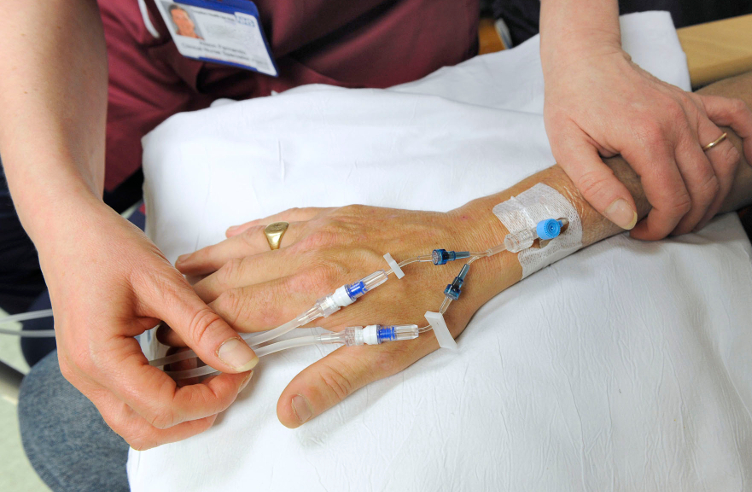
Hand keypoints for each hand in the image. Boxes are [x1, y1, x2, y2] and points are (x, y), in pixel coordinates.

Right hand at [42, 202, 257, 449]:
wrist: (68, 230)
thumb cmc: (105, 247)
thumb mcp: (163, 283)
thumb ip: (204, 326)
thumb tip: (241, 361)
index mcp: (100, 356)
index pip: (162, 407)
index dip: (210, 398)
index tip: (239, 374)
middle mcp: (86, 375)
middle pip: (148, 429)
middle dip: (197, 413)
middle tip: (231, 380)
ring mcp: (86, 375)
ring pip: (137, 422)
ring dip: (181, 410)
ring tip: (213, 375)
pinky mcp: (94, 368)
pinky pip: (130, 401)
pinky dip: (164, 395)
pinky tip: (189, 366)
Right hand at [173, 204, 514, 426]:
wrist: (468, 248)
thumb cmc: (429, 303)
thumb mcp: (385, 353)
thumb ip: (331, 381)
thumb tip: (285, 412)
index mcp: (313, 292)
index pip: (238, 310)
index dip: (202, 327)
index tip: (176, 339)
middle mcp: (307, 253)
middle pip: (235, 276)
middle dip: (196, 296)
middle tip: (166, 310)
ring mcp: (320, 228)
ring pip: (251, 244)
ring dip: (213, 259)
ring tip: (181, 272)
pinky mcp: (336, 213)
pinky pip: (281, 219)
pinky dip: (253, 229)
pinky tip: (234, 235)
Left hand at [543, 47, 751, 238]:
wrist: (584, 58)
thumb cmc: (572, 102)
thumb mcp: (568, 149)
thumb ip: (597, 187)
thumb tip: (627, 219)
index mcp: (646, 138)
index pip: (672, 199)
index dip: (662, 227)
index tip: (641, 233)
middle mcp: (677, 123)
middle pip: (704, 187)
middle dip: (688, 220)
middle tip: (664, 230)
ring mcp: (690, 109)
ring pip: (725, 161)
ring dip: (717, 196)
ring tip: (693, 214)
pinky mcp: (694, 100)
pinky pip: (738, 116)